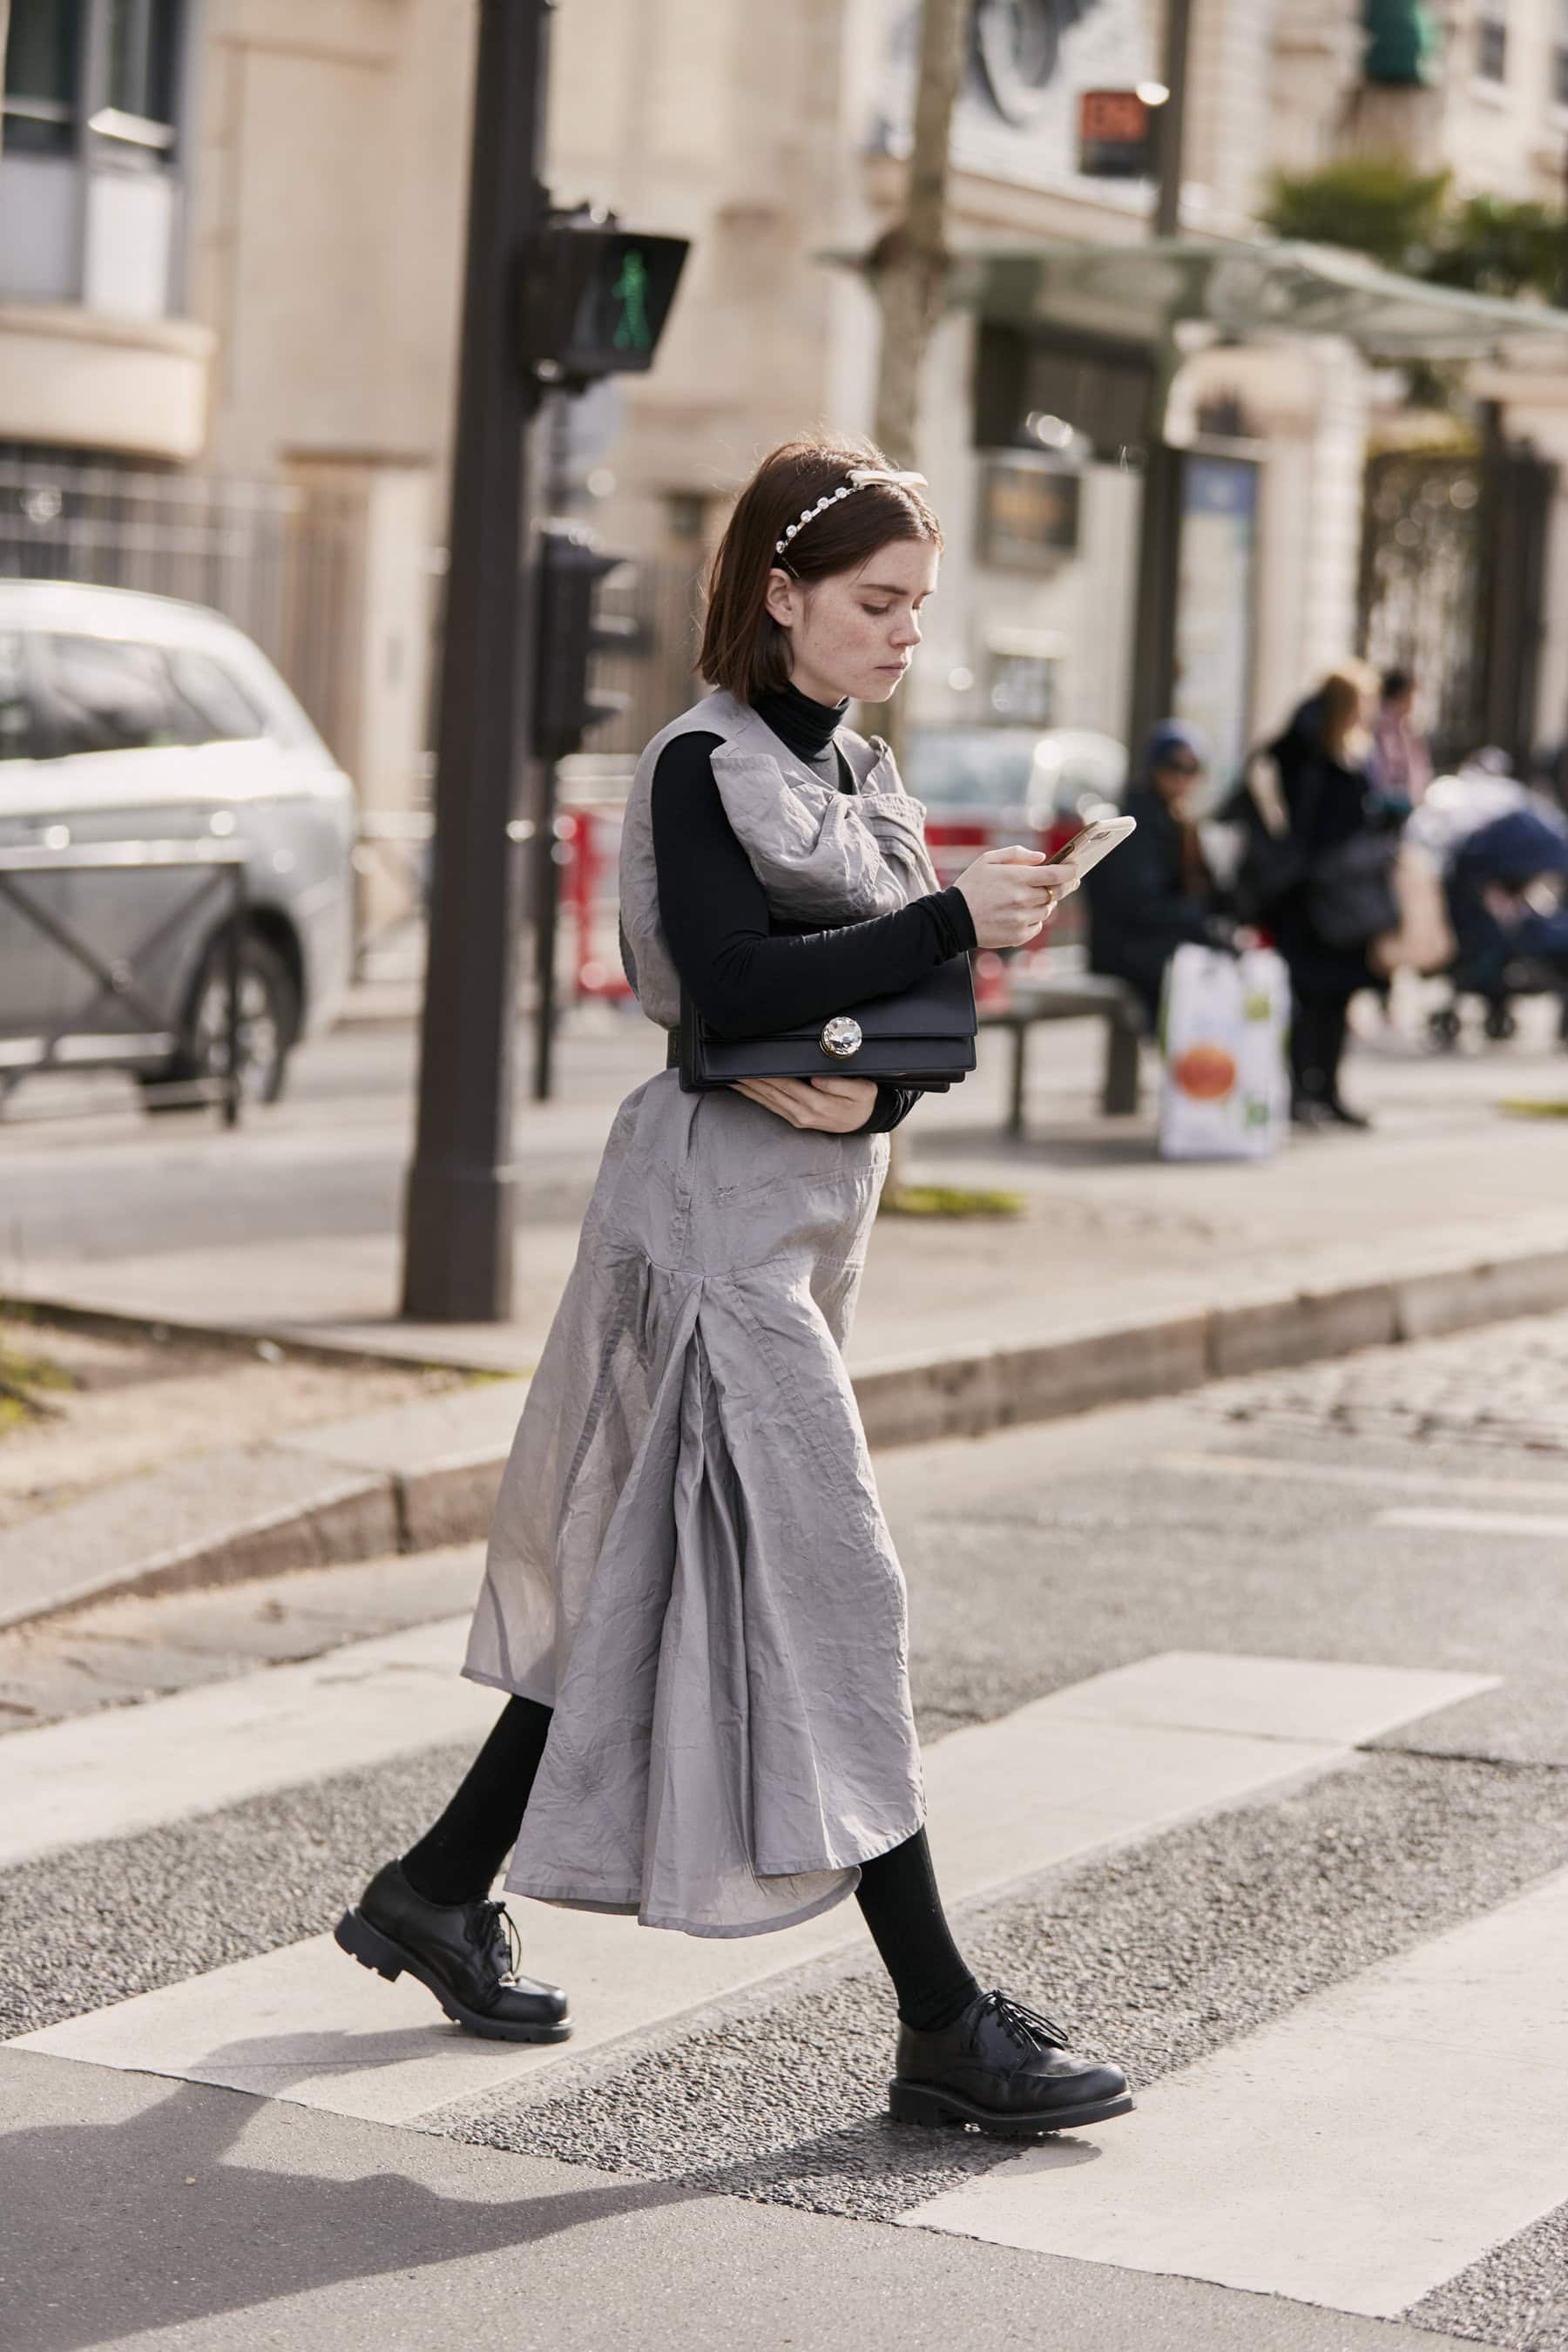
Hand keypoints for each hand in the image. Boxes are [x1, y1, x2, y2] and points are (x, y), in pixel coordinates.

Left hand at [730, 1075, 877, 1131]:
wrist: (865, 1121)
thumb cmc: (862, 1101)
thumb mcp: (862, 1090)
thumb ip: (839, 1084)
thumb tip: (816, 1079)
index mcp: (817, 1104)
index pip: (785, 1084)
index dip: (766, 1075)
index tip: (751, 1063)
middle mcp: (803, 1113)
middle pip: (771, 1092)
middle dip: (750, 1080)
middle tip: (732, 1065)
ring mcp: (797, 1118)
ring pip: (767, 1101)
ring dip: (748, 1088)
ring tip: (731, 1076)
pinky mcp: (795, 1119)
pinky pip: (770, 1107)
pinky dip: (755, 1097)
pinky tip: (744, 1089)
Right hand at [955, 845, 1076, 948]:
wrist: (953, 918)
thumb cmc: (971, 886)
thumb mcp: (988, 860)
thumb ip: (1017, 854)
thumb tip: (1042, 858)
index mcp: (1016, 878)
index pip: (1055, 875)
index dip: (1070, 872)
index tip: (1076, 869)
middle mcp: (1021, 899)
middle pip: (1055, 893)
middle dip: (1063, 887)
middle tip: (1068, 882)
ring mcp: (1021, 919)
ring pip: (1048, 910)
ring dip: (1045, 903)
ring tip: (1031, 898)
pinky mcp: (1018, 936)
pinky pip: (1038, 926)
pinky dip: (1035, 919)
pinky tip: (1021, 913)